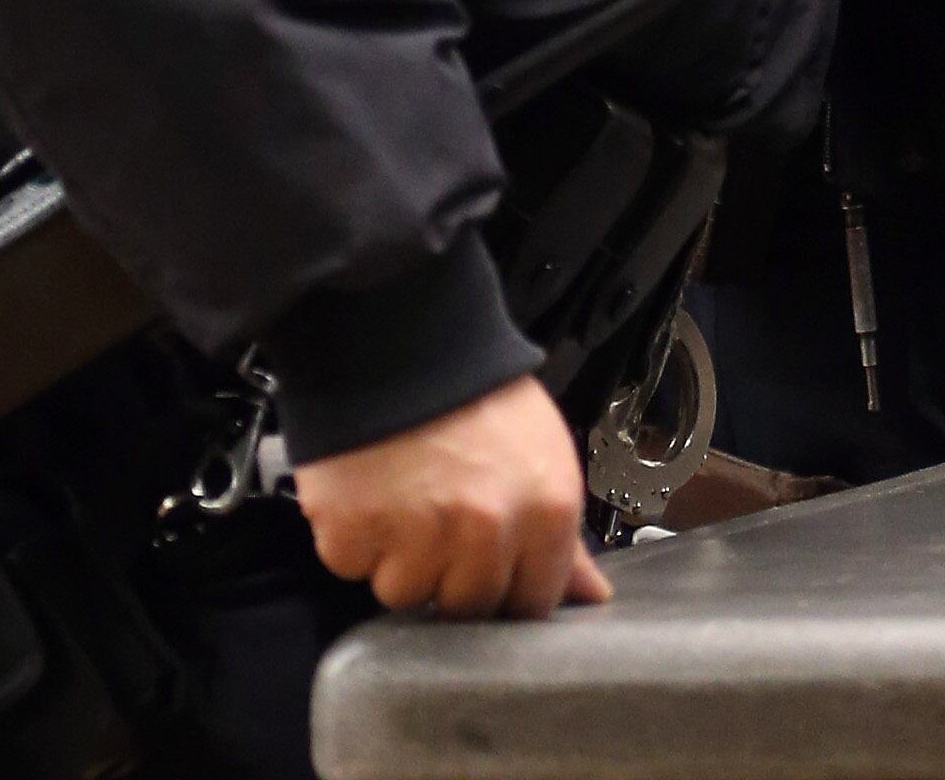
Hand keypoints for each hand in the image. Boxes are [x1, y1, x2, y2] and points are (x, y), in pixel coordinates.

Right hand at [292, 373, 613, 619]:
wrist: (401, 336)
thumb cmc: (474, 393)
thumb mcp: (541, 451)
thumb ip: (562, 534)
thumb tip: (589, 595)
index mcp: (547, 510)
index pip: (533, 603)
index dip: (508, 588)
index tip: (492, 566)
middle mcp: (488, 529)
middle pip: (468, 608)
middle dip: (452, 574)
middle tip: (440, 513)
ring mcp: (419, 536)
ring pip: (406, 594)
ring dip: (399, 558)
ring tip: (404, 495)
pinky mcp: (356, 534)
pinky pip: (355, 568)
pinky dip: (355, 539)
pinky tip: (371, 489)